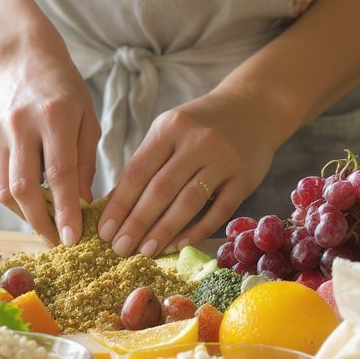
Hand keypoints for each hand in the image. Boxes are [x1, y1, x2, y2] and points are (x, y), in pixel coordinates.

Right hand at [0, 46, 99, 244]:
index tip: (74, 238)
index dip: (66, 211)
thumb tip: (83, 205)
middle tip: (57, 240)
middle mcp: (19, 125)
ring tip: (44, 222)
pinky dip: (10, 200)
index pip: (60, 174)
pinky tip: (27, 202)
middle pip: (24, 189)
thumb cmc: (62, 90)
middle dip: (41, 223)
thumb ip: (85, 161)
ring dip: (25, 215)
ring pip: (4, 191)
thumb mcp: (86, 118)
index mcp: (53, 116)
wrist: (19, 60)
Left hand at [97, 89, 282, 256]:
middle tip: (119, 248)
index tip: (104, 231)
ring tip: (145, 251)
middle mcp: (197, 141)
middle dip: (137, 223)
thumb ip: (144, 163)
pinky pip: (218, 211)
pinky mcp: (245, 177)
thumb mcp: (169, 131)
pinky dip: (196, 231)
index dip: (119, 204)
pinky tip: (178, 245)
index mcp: (169, 127)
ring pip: (188, 202)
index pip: (137, 171)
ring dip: (164, 230)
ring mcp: (223, 159)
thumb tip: (112, 204)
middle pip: (160, 189)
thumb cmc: (201, 123)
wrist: (255, 106)